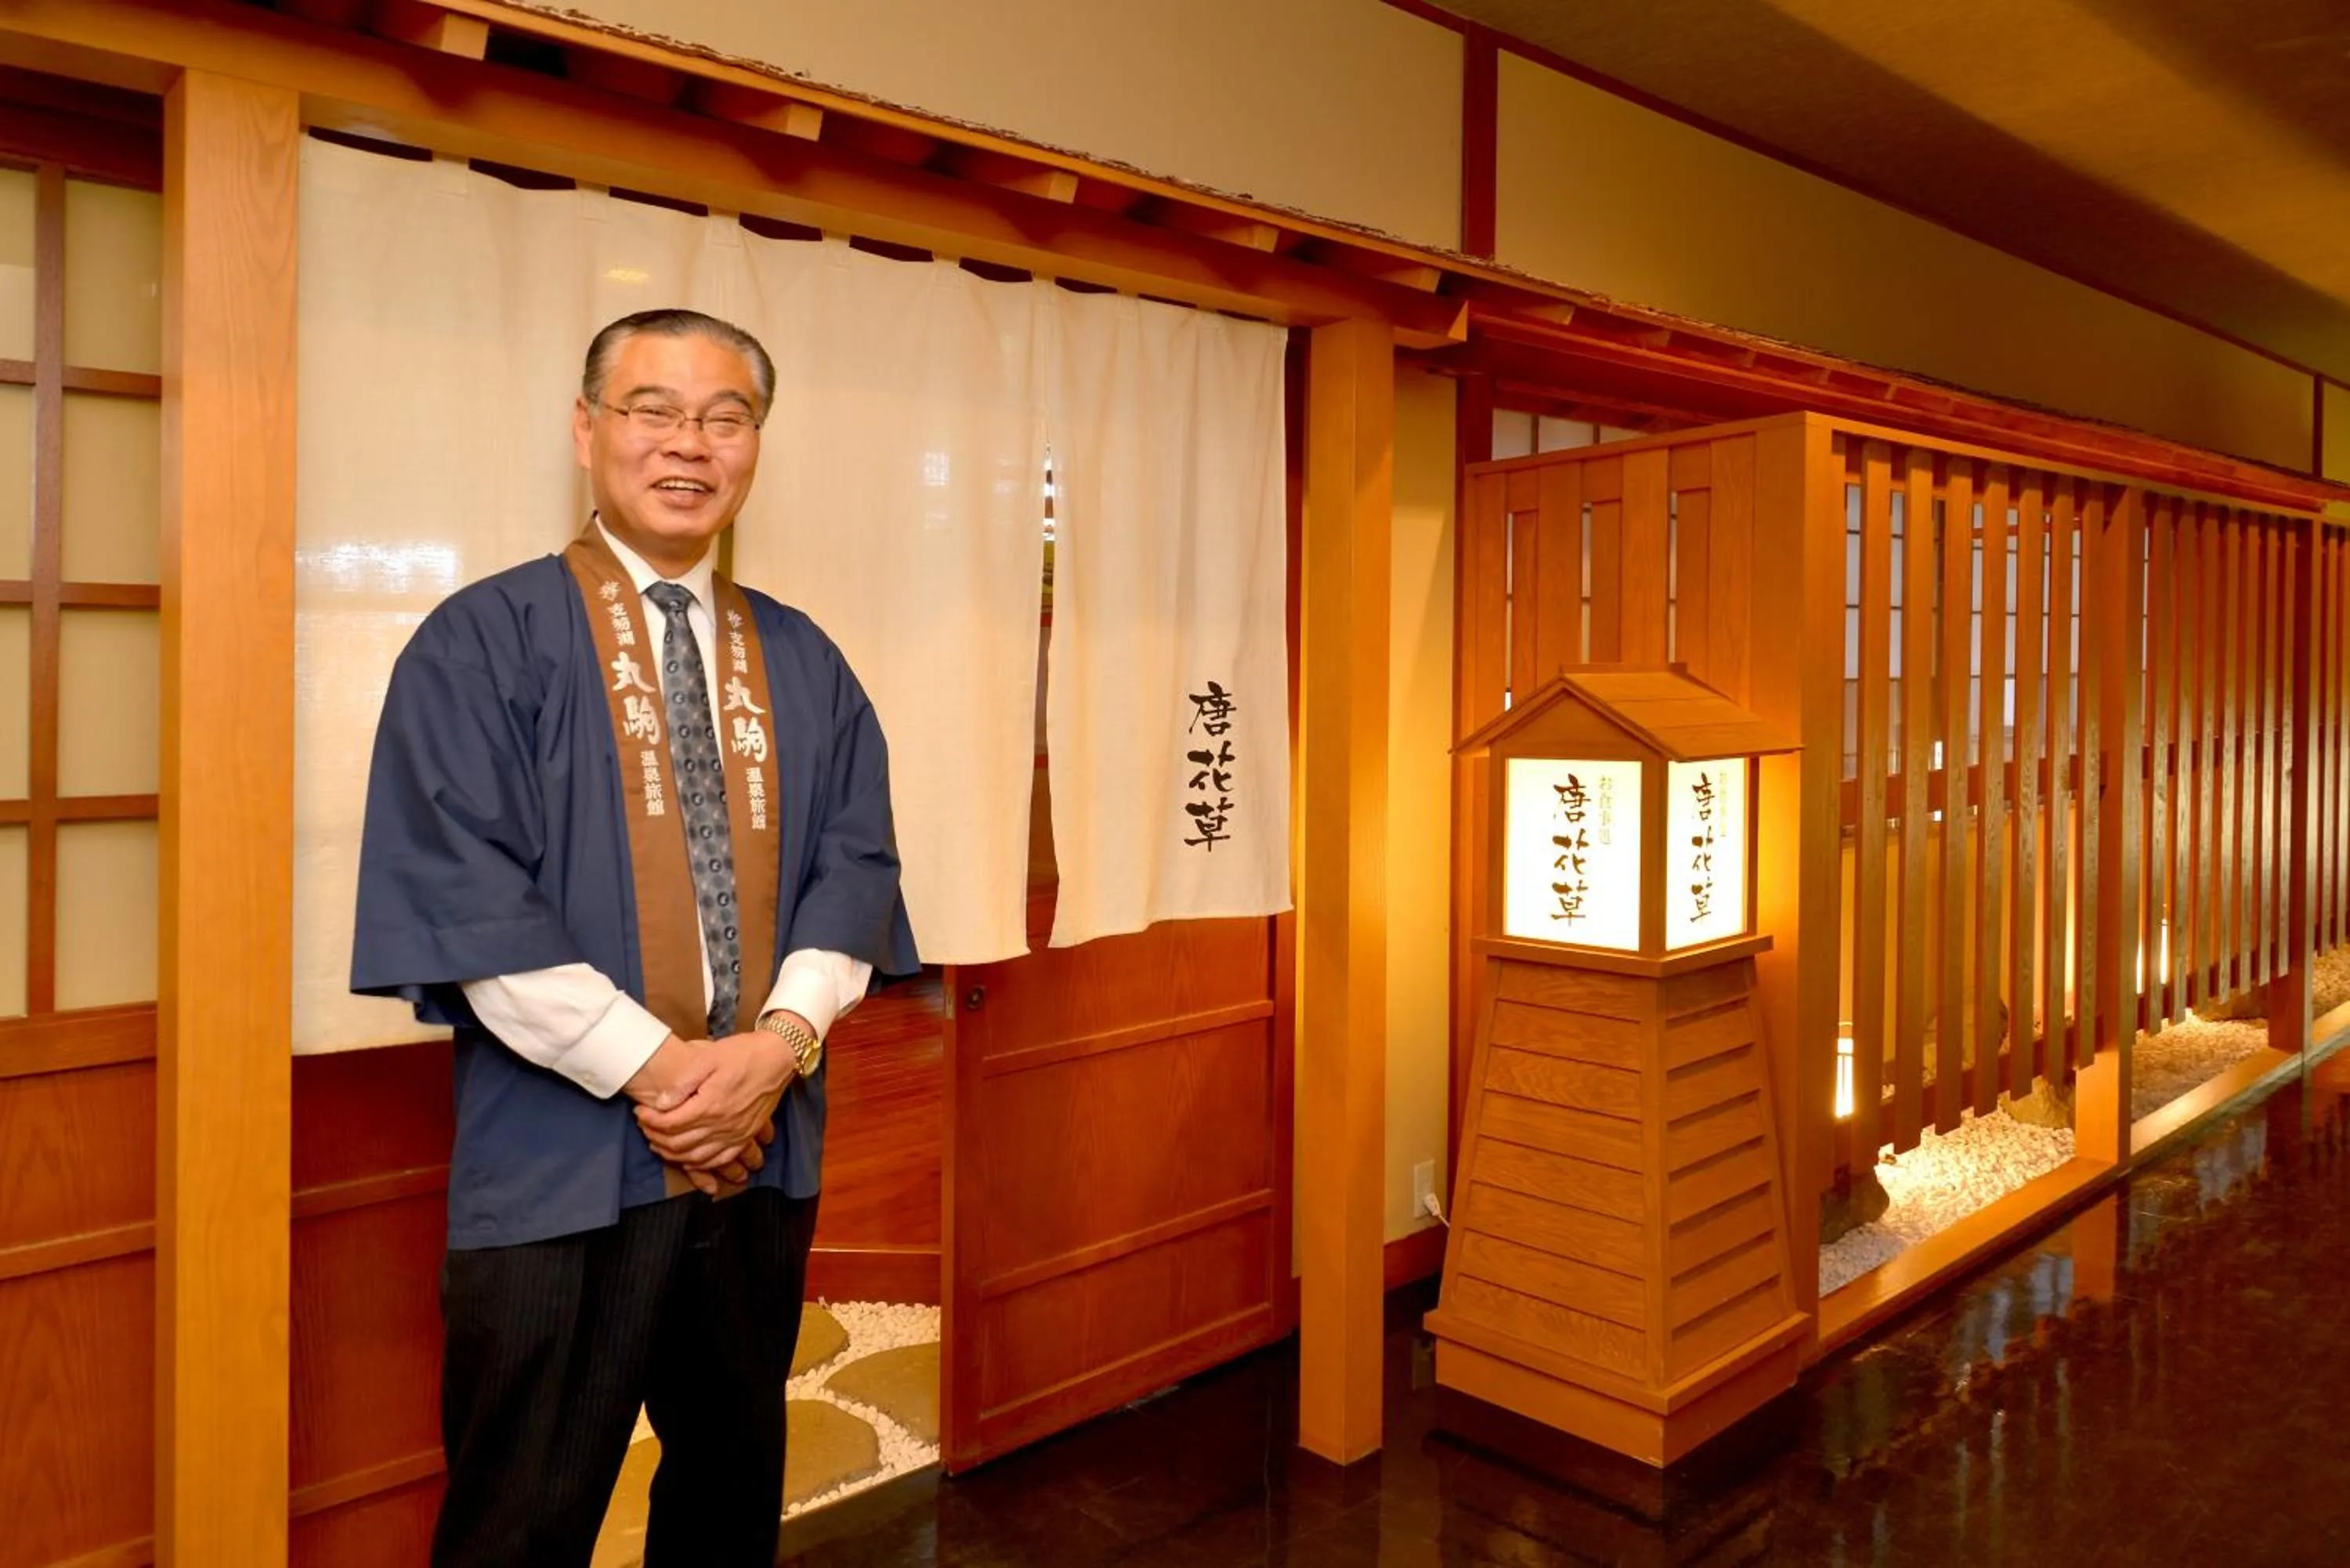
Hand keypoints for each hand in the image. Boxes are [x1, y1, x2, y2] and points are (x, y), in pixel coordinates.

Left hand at [635, 1030, 794, 1175]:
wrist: (778, 1057)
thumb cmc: (743, 1053)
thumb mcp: (709, 1058)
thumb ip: (683, 1082)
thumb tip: (661, 1103)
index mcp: (710, 1105)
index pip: (669, 1123)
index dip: (649, 1119)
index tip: (640, 1110)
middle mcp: (723, 1125)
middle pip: (679, 1143)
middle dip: (655, 1136)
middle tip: (645, 1125)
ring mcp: (736, 1134)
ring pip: (696, 1157)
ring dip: (672, 1153)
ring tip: (659, 1141)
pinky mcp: (745, 1136)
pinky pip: (719, 1160)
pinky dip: (700, 1164)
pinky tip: (688, 1158)